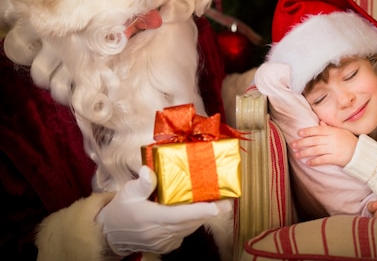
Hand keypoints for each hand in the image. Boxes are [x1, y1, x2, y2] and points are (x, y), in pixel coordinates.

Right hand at [96, 166, 230, 255]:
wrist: (111, 233)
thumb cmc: (121, 210)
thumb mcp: (127, 192)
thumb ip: (141, 183)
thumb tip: (149, 170)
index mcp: (152, 218)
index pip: (179, 216)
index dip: (200, 211)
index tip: (217, 207)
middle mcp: (161, 233)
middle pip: (192, 221)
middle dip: (210, 209)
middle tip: (227, 195)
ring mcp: (166, 241)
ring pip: (192, 227)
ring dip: (203, 214)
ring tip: (217, 198)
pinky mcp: (169, 245)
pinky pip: (187, 232)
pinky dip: (193, 221)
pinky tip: (197, 209)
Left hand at [292, 122, 357, 166]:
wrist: (360, 152)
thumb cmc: (349, 140)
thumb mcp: (340, 131)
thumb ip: (329, 128)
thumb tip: (320, 122)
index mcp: (333, 131)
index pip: (317, 130)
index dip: (307, 131)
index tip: (299, 133)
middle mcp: (332, 139)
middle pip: (314, 140)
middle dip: (302, 142)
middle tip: (293, 144)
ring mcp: (334, 149)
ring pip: (316, 150)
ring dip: (305, 152)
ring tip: (297, 154)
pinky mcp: (336, 159)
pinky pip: (323, 160)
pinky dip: (314, 161)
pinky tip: (307, 162)